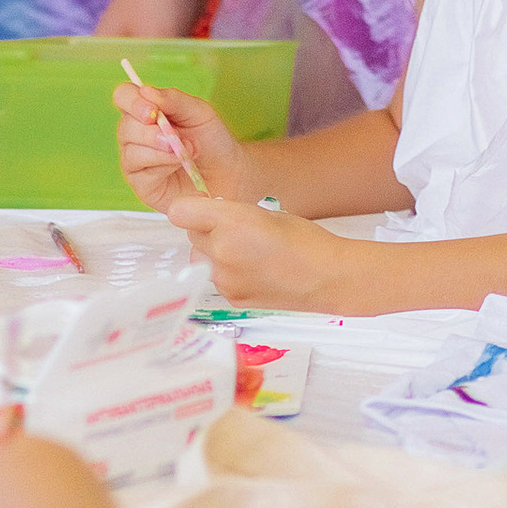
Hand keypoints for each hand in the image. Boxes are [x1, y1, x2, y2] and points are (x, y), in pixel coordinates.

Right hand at [114, 78, 248, 213]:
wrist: (228, 171)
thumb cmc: (211, 138)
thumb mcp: (198, 111)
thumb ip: (173, 99)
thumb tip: (145, 91)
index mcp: (145, 110)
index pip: (123, 96)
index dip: (132, 101)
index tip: (152, 111)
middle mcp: (135, 134)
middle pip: (125, 126)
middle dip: (151, 132)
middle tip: (176, 137)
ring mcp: (136, 160)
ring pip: (131, 150)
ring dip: (160, 150)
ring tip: (186, 152)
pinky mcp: (142, 183)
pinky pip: (141, 171)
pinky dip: (162, 165)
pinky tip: (178, 165)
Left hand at [168, 196, 357, 309]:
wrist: (326, 277)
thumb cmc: (303, 239)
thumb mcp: (263, 212)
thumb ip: (229, 214)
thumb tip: (207, 217)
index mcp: (230, 222)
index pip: (180, 212)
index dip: (191, 209)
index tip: (201, 211)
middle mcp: (220, 251)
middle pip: (192, 235)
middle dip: (207, 232)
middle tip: (238, 233)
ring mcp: (224, 279)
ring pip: (201, 259)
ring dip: (215, 255)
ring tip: (248, 254)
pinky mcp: (230, 298)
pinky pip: (216, 279)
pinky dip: (227, 274)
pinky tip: (254, 272)